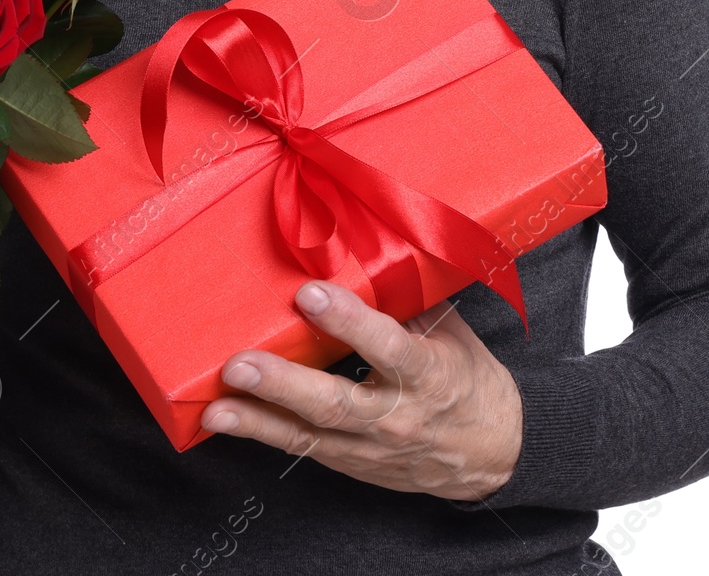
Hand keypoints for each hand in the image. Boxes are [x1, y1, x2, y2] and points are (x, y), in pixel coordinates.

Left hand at [201, 281, 522, 500]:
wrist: (492, 453)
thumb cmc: (467, 379)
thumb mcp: (451, 333)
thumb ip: (407, 299)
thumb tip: (363, 247)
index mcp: (429, 375)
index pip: (388, 347)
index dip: (350, 321)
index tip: (310, 293)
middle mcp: (397, 416)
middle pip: (336, 403)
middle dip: (285, 385)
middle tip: (241, 364)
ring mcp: (371, 446)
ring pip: (309, 434)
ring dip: (259, 419)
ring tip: (216, 405)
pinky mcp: (350, 461)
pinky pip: (300, 447)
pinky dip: (260, 433)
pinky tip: (222, 419)